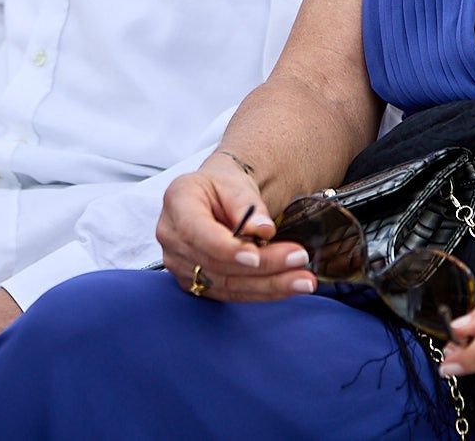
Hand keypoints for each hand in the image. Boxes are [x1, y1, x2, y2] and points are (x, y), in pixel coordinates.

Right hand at [154, 162, 312, 302]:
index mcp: (178, 201)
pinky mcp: (196, 282)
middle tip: (300, 259)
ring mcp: (180, 264)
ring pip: (226, 284)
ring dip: (269, 285)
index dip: (226, 248)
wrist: (215, 197)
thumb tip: (263, 230)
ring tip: (304, 279)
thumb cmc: (223, 186)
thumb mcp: (235, 181)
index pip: (196, 231)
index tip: (256, 255)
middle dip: (263, 266)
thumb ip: (246, 204)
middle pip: (217, 262)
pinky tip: (289, 286)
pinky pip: (231, 293)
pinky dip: (262, 291)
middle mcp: (171, 236)